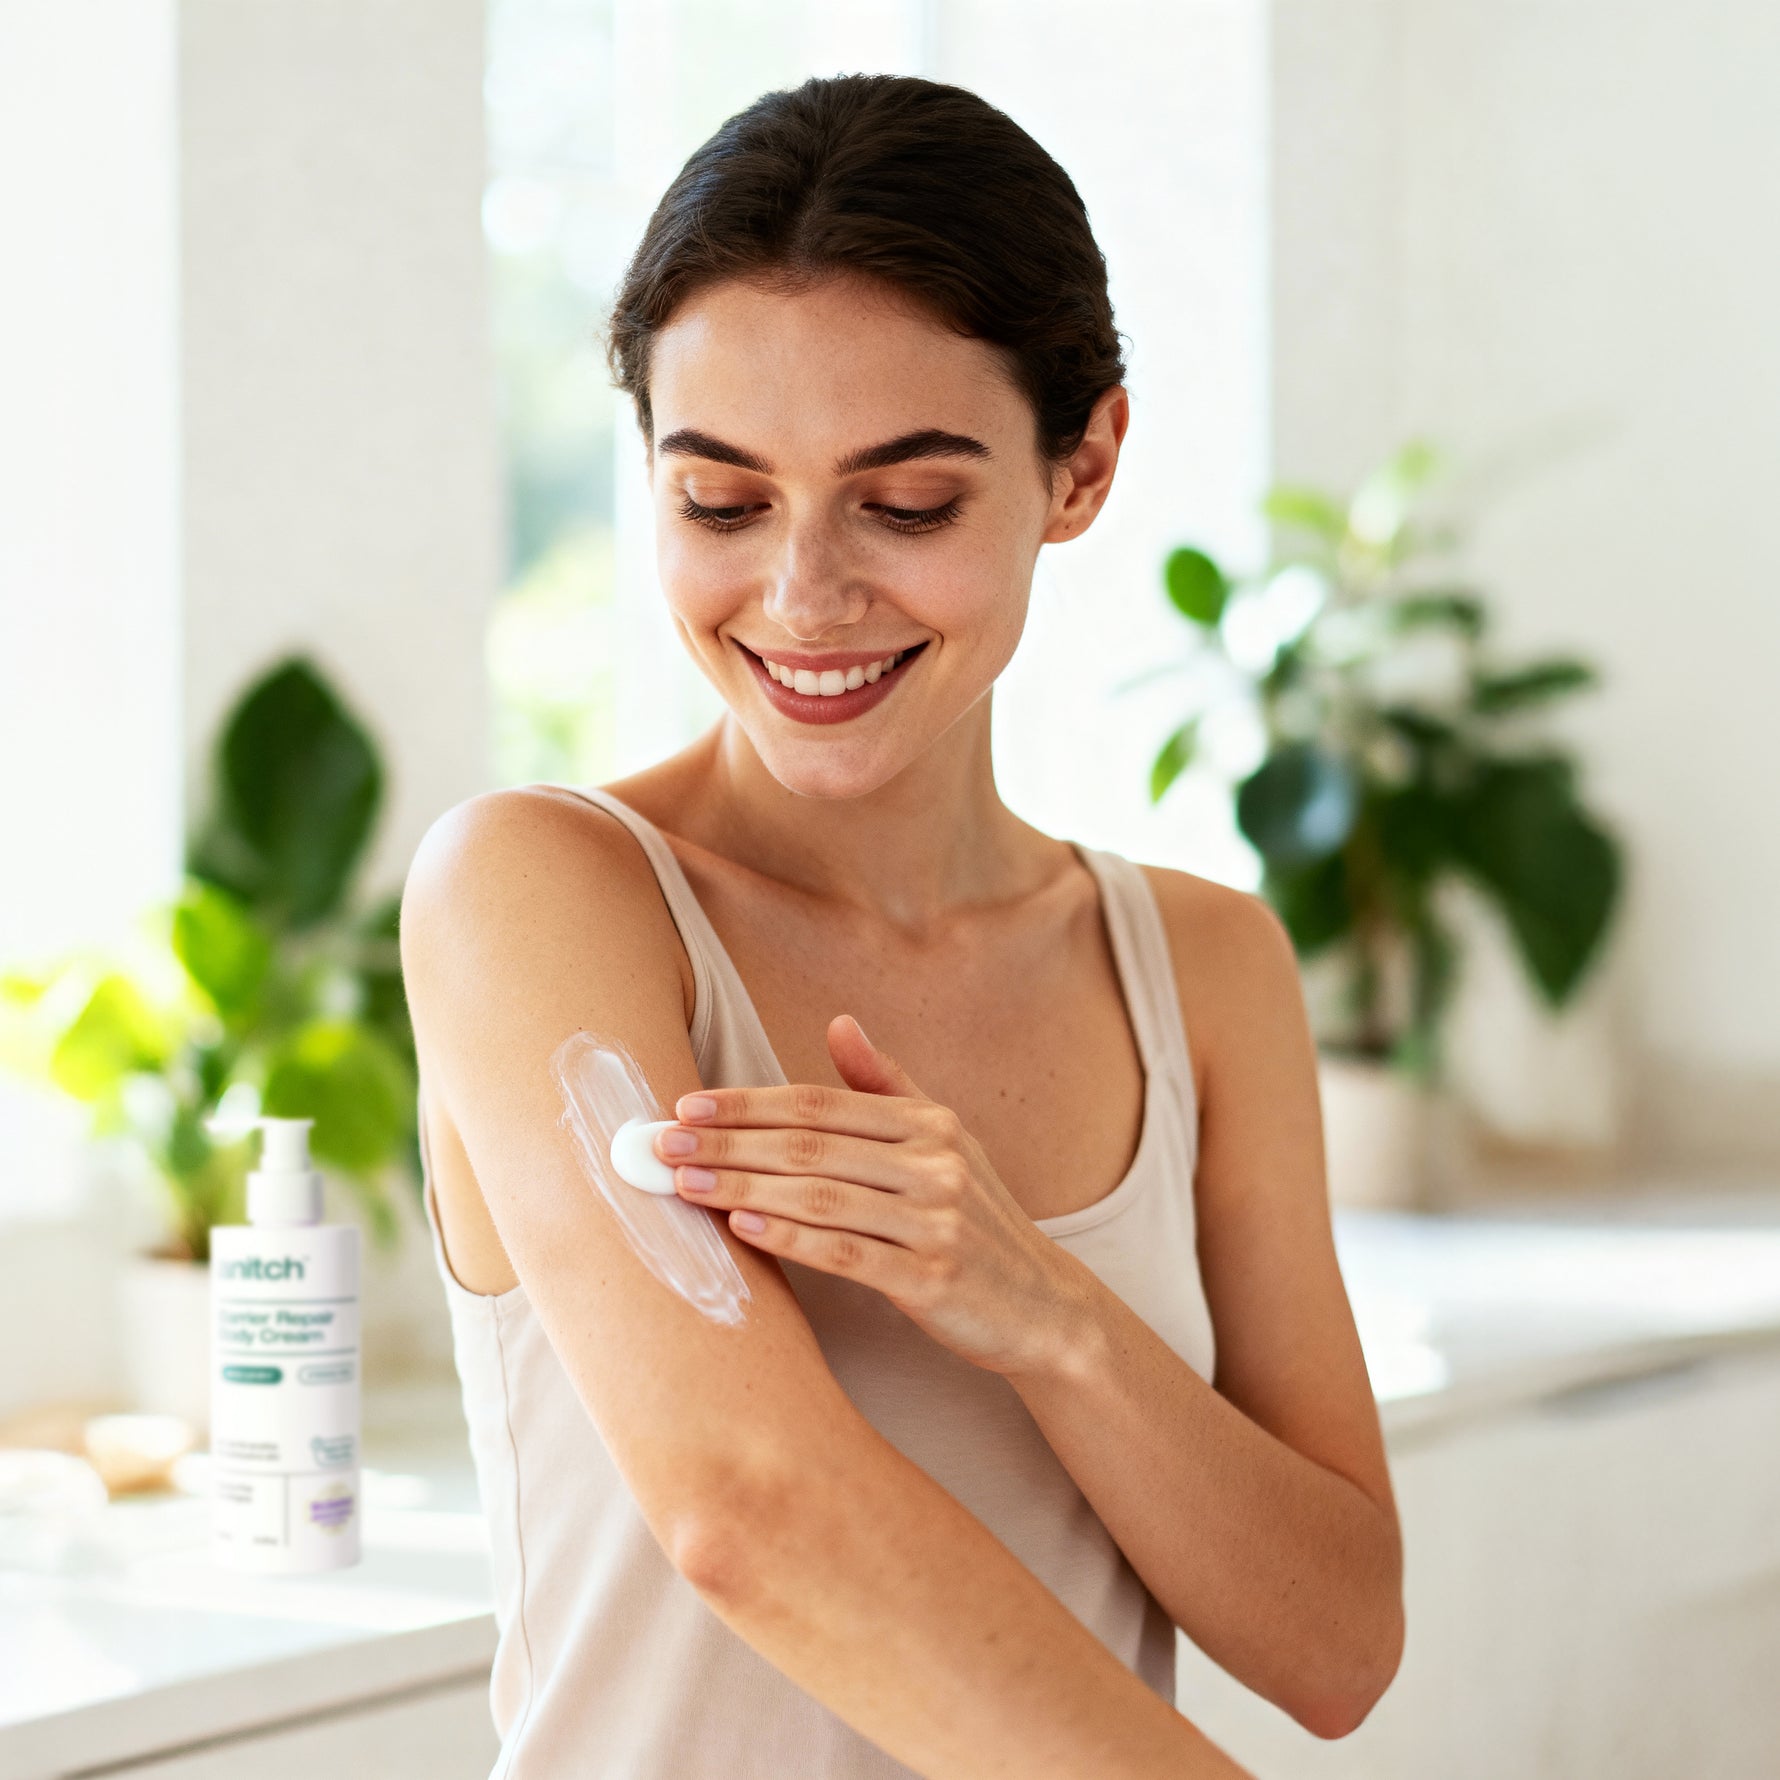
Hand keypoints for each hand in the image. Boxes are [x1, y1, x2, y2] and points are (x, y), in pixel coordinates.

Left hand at [653, 1015, 1092, 1377]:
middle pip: (811, 1146)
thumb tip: (839, 1023)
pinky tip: (743, 1227)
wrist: (1040, 1304)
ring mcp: (936, 1220)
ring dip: (743, 1186)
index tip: (688, 1105)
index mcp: (929, 1123)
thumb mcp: (944, 1141)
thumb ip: (887, 1084)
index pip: (820, 1104)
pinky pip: (846, 1252)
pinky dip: (789, 1237)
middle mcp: (935, 1163)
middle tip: (663, 1143)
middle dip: (729, 1142)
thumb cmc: (976, 1219)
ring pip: (819, 1196)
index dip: (749, 1102)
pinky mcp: (931, 1276)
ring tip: (685, 1182)